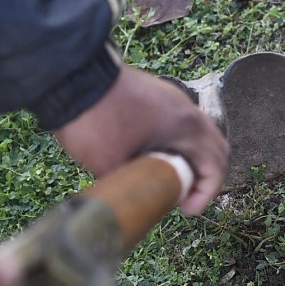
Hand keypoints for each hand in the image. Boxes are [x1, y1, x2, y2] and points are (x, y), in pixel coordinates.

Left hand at [55, 64, 228, 214]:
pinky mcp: (156, 96)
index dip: (206, 194)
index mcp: (185, 127)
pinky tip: (156, 158)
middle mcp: (186, 109)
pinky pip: (180, 125)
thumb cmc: (93, 119)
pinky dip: (178, 145)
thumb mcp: (111, 165)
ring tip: (171, 181)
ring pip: (198, 136)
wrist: (69, 75)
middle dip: (205, 178)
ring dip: (191, 160)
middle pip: (214, 149)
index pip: (215, 166)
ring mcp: (172, 99)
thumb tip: (136, 205)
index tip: (185, 209)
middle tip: (184, 198)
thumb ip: (133, 187)